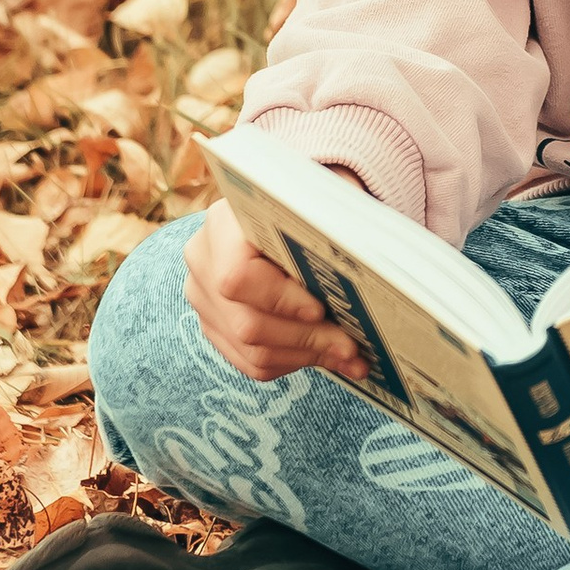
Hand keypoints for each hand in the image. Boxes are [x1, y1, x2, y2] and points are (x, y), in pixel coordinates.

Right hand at [184, 195, 369, 384]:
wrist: (284, 212)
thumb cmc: (308, 207)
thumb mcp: (319, 208)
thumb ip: (330, 237)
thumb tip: (366, 280)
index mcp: (222, 223)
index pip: (237, 277)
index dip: (280, 300)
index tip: (321, 309)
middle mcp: (204, 263)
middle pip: (247, 324)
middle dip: (306, 339)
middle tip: (351, 346)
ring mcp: (205, 300)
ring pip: (251, 350)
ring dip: (306, 356)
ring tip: (350, 357)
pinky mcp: (216, 327)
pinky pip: (251, 362)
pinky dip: (294, 362)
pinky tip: (328, 357)